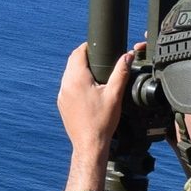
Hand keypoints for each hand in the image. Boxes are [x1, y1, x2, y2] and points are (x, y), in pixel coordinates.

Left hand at [56, 43, 132, 159]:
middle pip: (72, 62)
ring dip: (79, 70)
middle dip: (84, 57)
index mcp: (77, 79)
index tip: (98, 46)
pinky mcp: (62, 104)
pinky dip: (75, 83)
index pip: (78, 53)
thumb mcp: (115, 94)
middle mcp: (66, 85)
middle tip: (99, 57)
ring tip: (95, 72)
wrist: (89, 144)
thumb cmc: (102, 121)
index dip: (88, 47)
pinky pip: (67, 87)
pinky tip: (88, 89)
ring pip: (68, 75)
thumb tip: (127, 55)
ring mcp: (62, 95)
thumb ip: (121, 72)